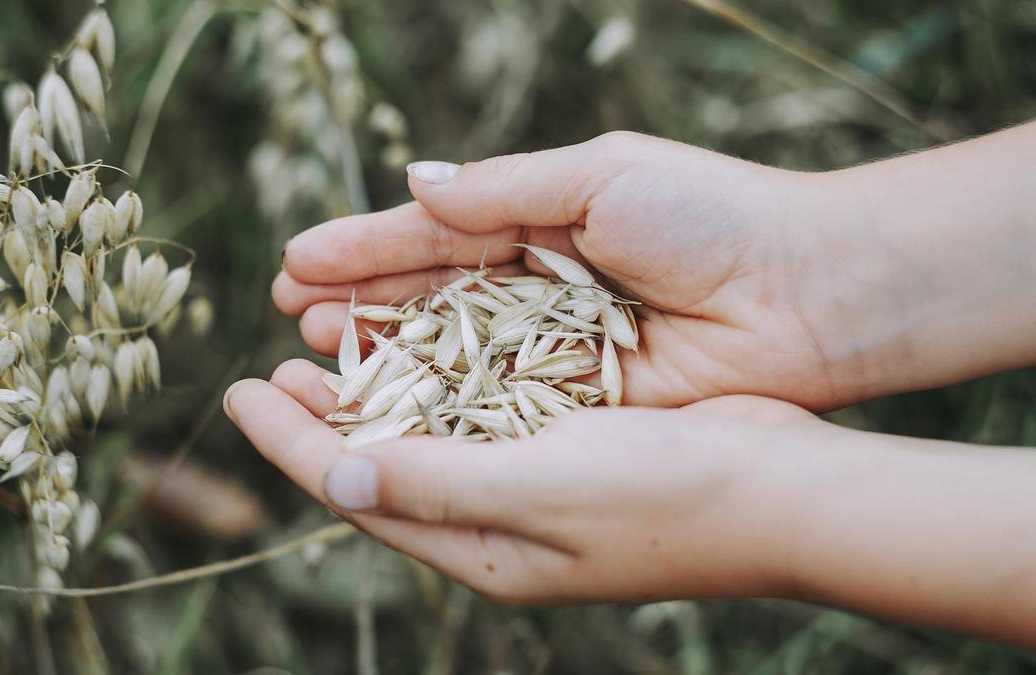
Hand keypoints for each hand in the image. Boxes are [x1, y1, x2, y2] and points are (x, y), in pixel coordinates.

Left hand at [225, 358, 816, 603]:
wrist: (785, 490)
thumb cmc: (668, 496)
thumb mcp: (541, 489)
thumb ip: (436, 483)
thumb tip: (334, 474)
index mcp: (482, 549)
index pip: (359, 491)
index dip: (290, 444)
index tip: (236, 392)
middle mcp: (498, 522)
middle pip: (383, 465)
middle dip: (321, 419)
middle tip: (269, 369)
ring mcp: (534, 486)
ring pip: (428, 435)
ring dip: (374, 392)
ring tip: (324, 350)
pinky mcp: (568, 445)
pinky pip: (479, 412)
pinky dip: (438, 379)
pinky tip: (420, 345)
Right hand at [274, 131, 857, 409]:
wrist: (807, 294)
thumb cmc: (710, 216)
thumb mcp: (599, 177)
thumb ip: (501, 190)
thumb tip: (414, 182)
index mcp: (541, 220)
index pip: (434, 234)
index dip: (366, 247)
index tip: (297, 260)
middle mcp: (538, 287)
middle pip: (430, 296)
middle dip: (361, 301)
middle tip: (291, 313)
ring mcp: (554, 349)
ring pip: (452, 353)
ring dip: (386, 352)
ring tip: (319, 350)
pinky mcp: (579, 402)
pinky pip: (496, 403)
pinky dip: (443, 403)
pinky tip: (387, 402)